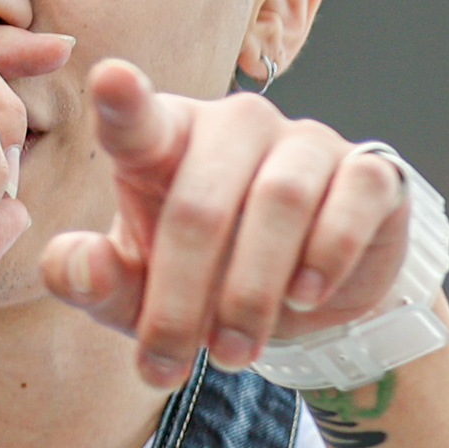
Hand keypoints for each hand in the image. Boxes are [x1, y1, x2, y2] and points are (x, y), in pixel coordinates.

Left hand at [32, 60, 418, 385]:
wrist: (309, 298)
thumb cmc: (204, 278)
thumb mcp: (138, 294)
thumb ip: (93, 280)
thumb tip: (79, 263)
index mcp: (168, 139)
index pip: (139, 119)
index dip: (125, 101)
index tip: (110, 79)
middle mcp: (237, 125)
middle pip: (203, 202)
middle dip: (183, 298)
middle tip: (172, 367)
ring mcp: (307, 141)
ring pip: (280, 202)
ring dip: (252, 291)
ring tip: (235, 352)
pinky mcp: (369, 169)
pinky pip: (353, 200)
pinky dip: (329, 255)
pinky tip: (305, 296)